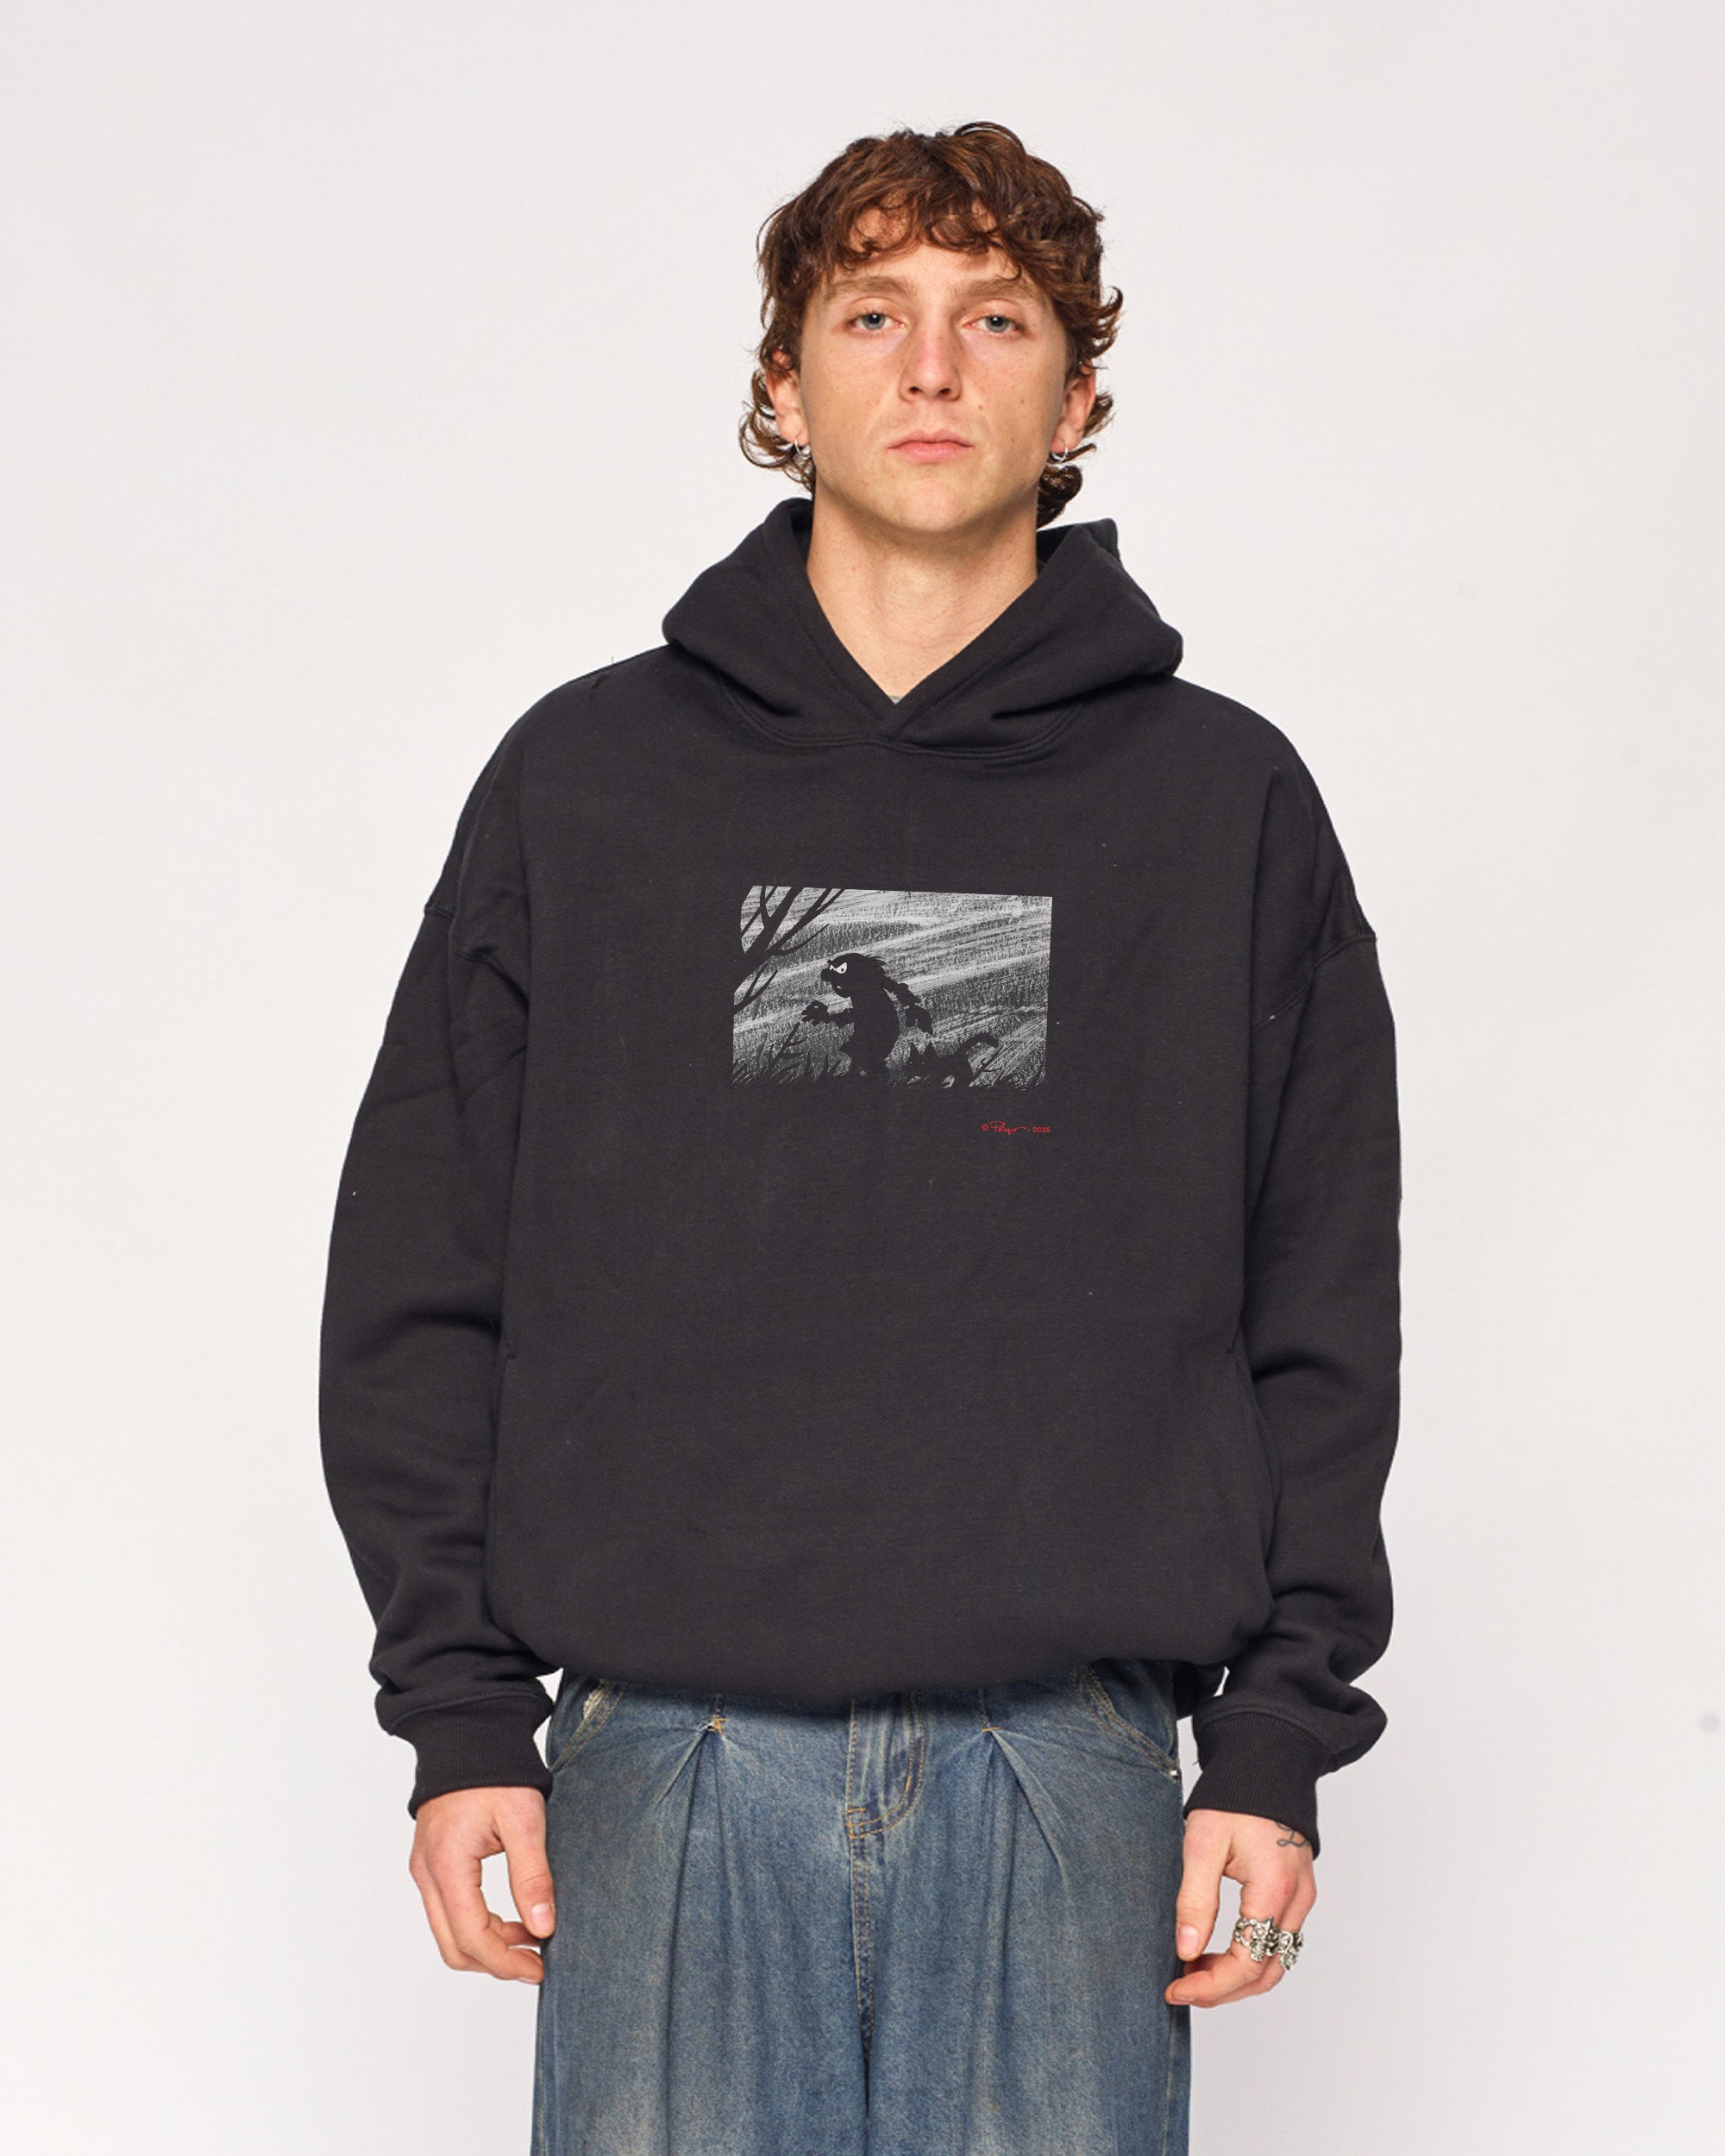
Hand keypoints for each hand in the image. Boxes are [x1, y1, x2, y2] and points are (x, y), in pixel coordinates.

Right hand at [408, 1786, 556, 1982]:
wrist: (468, 1733)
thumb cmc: (496, 1771)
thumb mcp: (524, 1820)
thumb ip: (533, 1877)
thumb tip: (543, 1928)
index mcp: (447, 1864)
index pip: (471, 1937)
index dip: (506, 1962)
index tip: (539, 1968)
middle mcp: (427, 1873)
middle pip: (453, 1947)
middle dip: (495, 1963)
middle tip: (536, 1962)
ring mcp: (424, 1869)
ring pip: (449, 1933)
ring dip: (488, 1945)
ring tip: (531, 1937)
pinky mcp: (431, 1863)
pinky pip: (448, 1911)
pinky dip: (478, 1924)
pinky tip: (512, 1918)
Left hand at [1165, 1807, 1314, 2007]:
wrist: (1267, 1763)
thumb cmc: (1234, 1798)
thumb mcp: (1203, 1844)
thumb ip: (1195, 1900)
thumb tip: (1186, 1951)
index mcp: (1273, 1891)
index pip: (1245, 1965)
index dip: (1209, 1987)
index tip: (1175, 1989)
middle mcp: (1297, 1902)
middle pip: (1264, 1974)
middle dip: (1221, 1990)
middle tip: (1180, 1987)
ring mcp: (1303, 1900)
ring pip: (1274, 1963)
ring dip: (1235, 1977)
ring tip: (1193, 1970)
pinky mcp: (1299, 1894)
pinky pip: (1278, 1942)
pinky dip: (1249, 1957)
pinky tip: (1215, 1950)